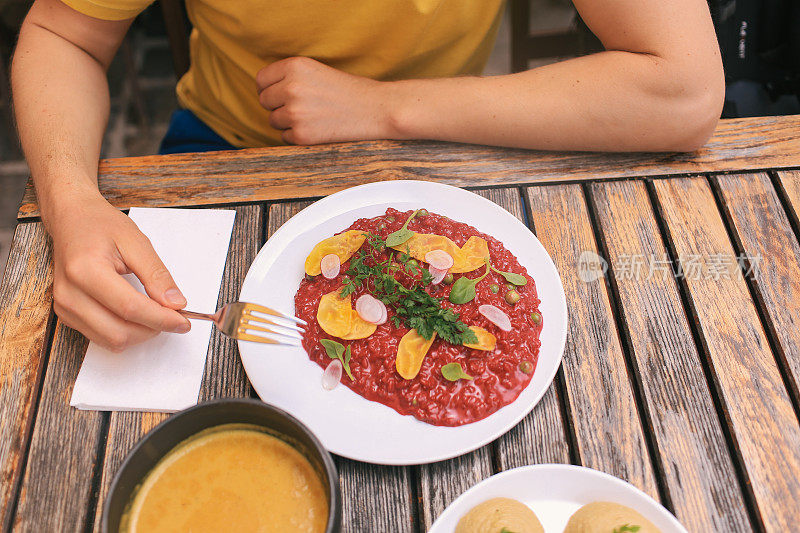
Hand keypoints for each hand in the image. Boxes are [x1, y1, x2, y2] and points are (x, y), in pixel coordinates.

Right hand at [48, 192, 190, 351]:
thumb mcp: (137, 242)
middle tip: (173, 316)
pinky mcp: (65, 315)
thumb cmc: (101, 225)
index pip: (130, 308)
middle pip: (120, 332)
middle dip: (153, 329)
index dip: (161, 319)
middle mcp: (69, 293)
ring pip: (112, 341)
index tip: (184, 321)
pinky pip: (102, 338)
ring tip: (156, 314)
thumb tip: (176, 303)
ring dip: (141, 334)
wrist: (72, 220)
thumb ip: (157, 275)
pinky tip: (138, 316)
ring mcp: (64, 307)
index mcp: (86, 270)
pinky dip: (126, 332)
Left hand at [256, 57, 395, 144]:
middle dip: (278, 106)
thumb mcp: (317, 72)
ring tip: (313, 118)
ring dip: (288, 122)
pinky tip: (318, 129)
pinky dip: (298, 136)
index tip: (279, 94)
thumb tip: (264, 92)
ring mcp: (295, 113)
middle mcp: (291, 87)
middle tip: (302, 107)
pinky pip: (285, 137)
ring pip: (273, 121)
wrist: (377, 110)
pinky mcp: (301, 135)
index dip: (269, 88)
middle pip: (264, 101)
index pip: (261, 80)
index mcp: (295, 66)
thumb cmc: (350, 91)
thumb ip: (290, 78)